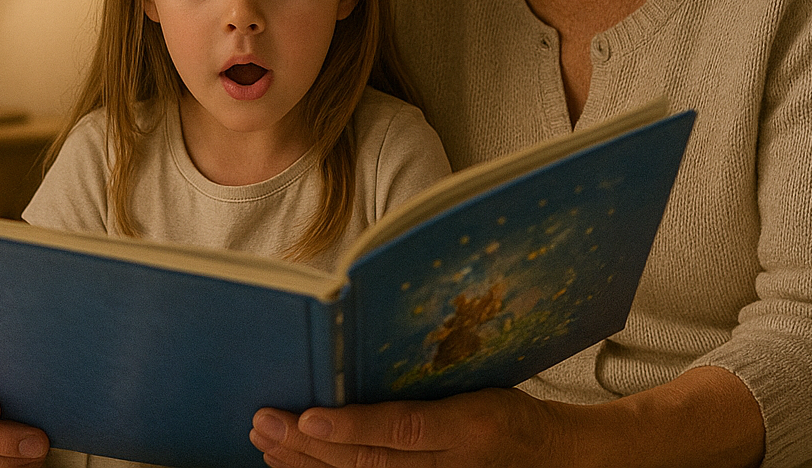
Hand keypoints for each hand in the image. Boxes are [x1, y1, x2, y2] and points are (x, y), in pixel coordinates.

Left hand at [249, 387, 569, 467]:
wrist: (548, 459)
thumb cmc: (510, 415)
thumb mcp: (481, 388)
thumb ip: (429, 387)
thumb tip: (367, 355)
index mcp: (464, 428)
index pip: (399, 430)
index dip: (351, 427)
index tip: (309, 416)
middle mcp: (445, 465)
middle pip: (367, 463)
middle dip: (308, 446)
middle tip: (263, 421)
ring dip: (305, 464)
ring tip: (265, 442)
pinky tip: (294, 464)